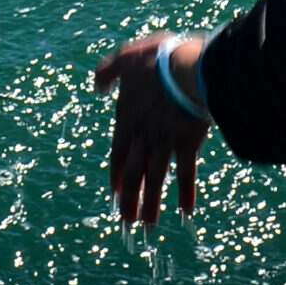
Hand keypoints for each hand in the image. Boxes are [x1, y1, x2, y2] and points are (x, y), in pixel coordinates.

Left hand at [93, 34, 212, 227]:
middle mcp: (143, 136)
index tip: (117, 195)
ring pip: (155, 179)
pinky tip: (185, 211)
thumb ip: (109, 72)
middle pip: (134, 174)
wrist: (185, 66)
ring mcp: (165, 141)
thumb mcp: (127, 57)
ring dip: (151, 204)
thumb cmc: (157, 58)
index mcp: (129, 119)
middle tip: (127, 223)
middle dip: (130, 200)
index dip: (118, 176)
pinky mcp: (187, 142)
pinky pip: (185, 173)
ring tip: (148, 227)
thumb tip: (98, 88)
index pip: (119, 154)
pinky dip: (185, 193)